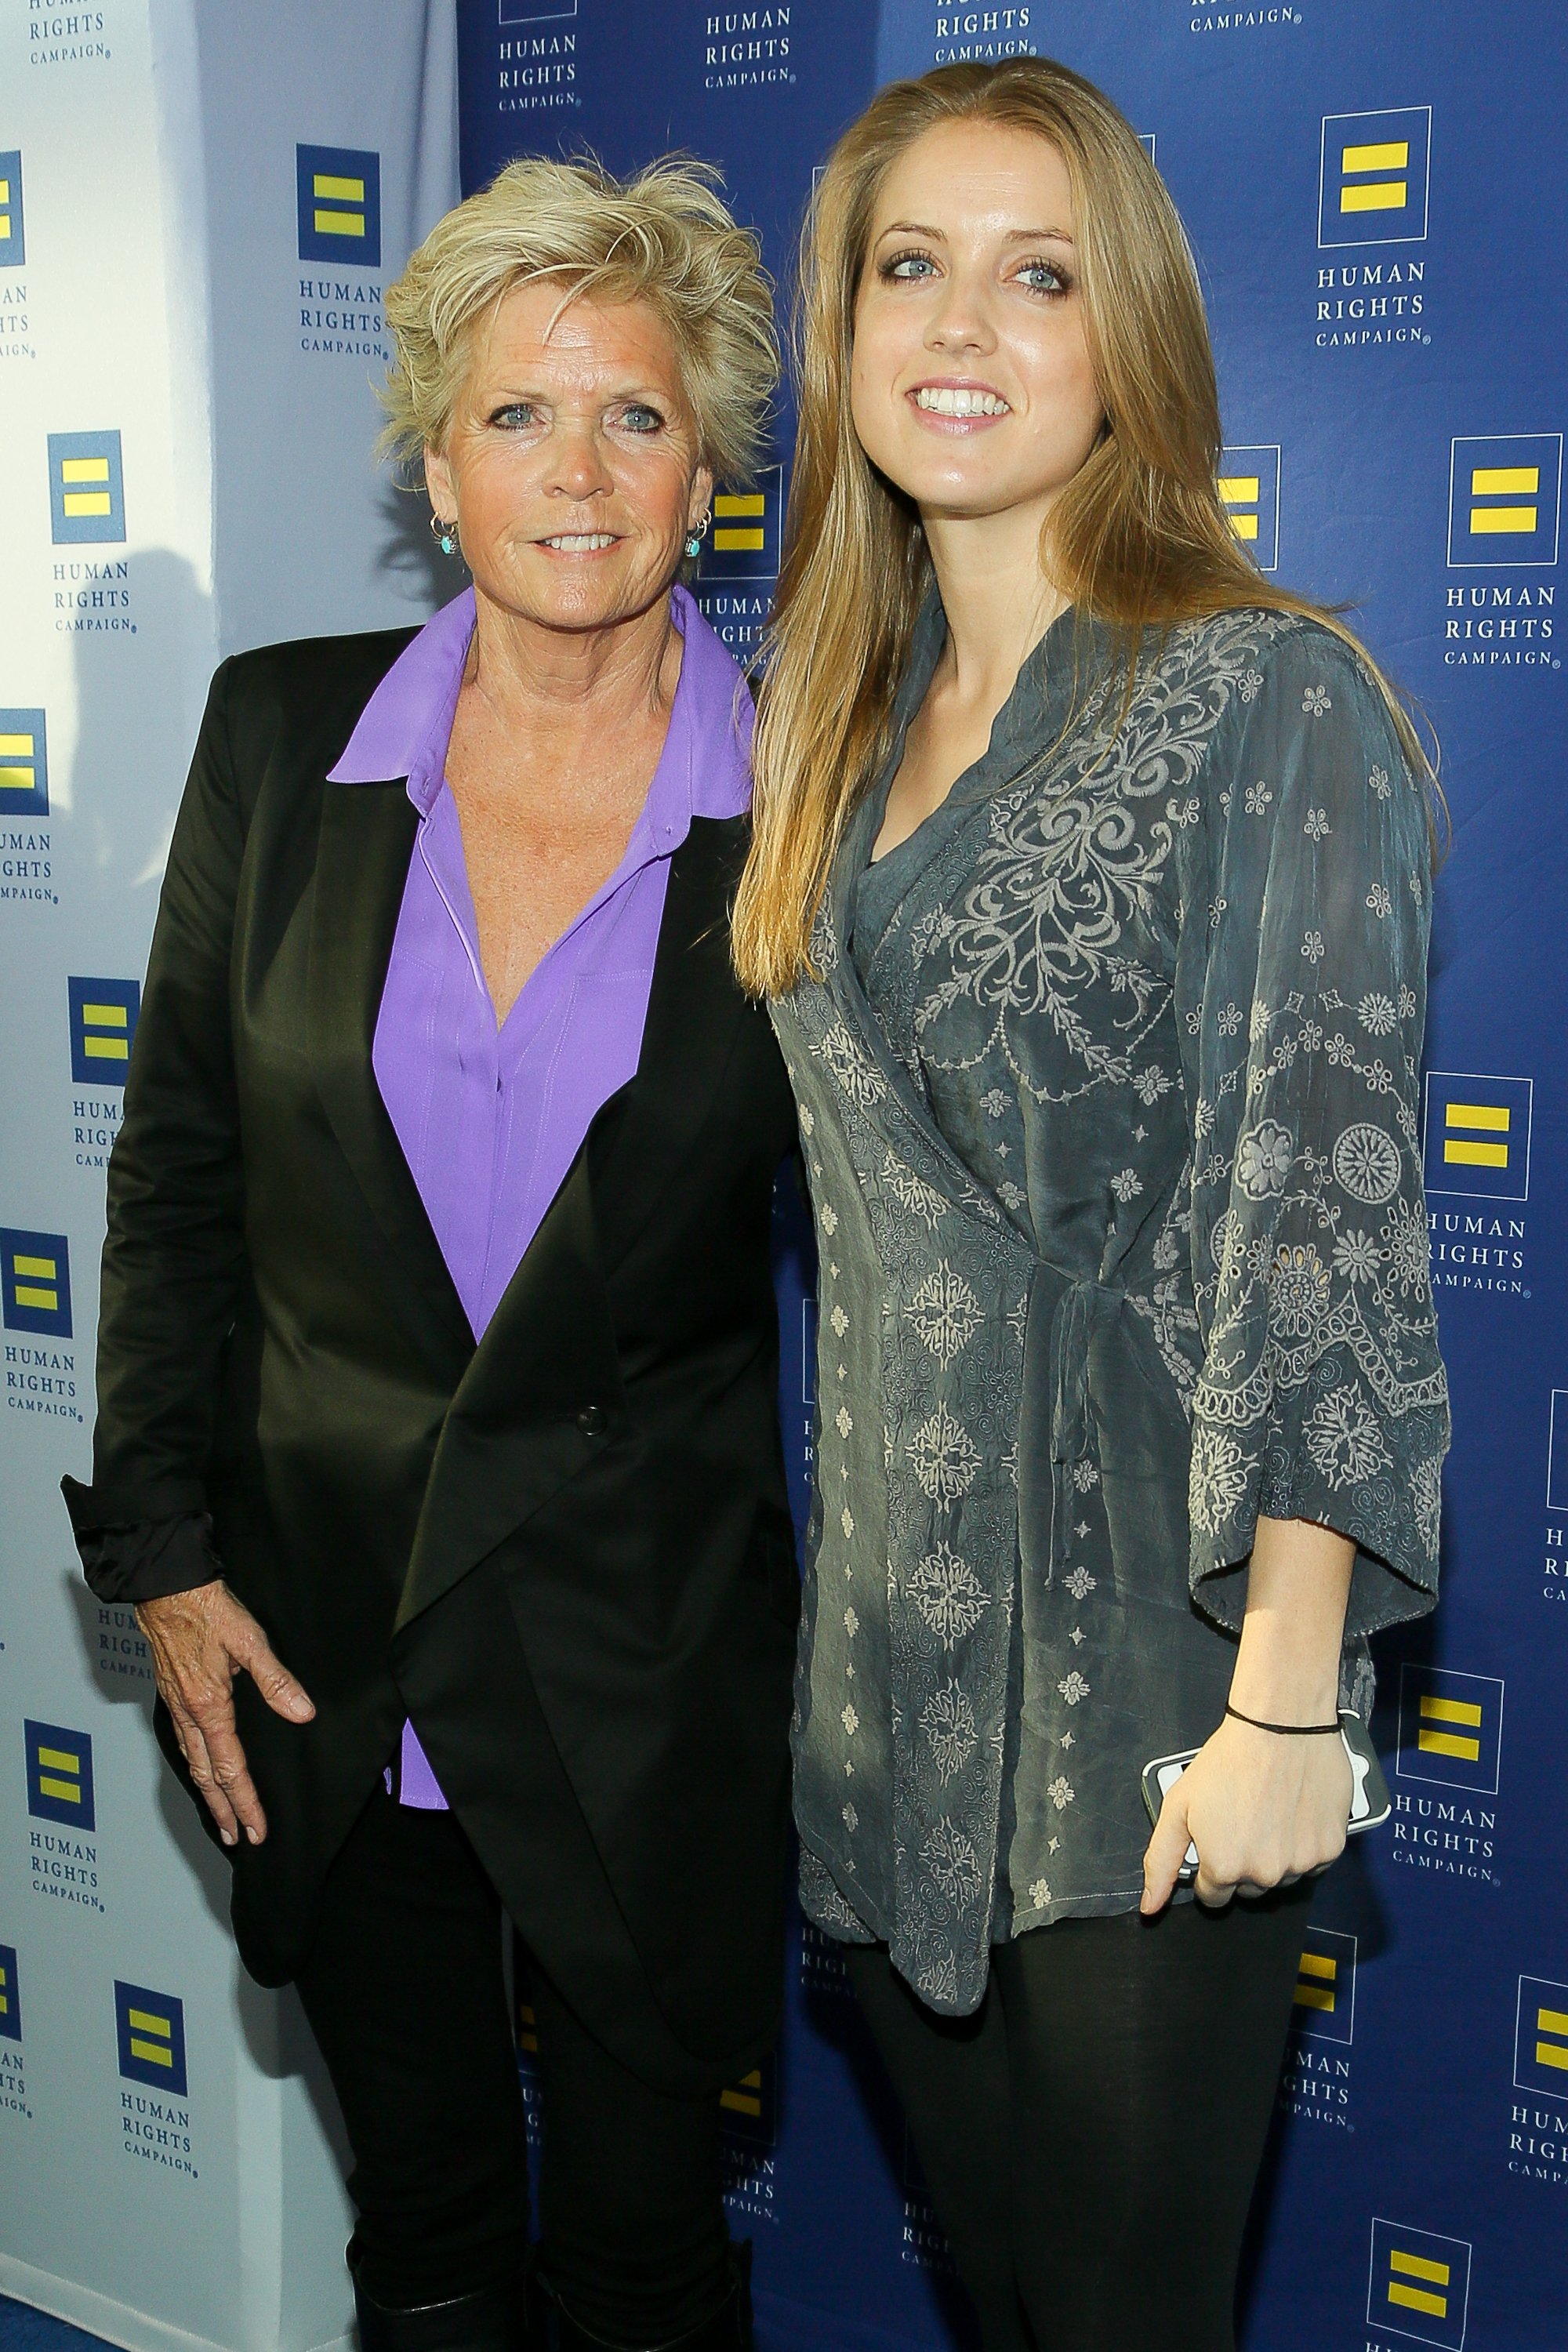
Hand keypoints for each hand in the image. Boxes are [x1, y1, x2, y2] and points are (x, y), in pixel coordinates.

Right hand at [136, 1580, 314, 1847]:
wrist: (165, 1588)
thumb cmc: (206, 1609)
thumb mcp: (249, 1641)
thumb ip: (275, 1679)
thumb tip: (301, 1712)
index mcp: (209, 1707)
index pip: (230, 1768)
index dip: (245, 1801)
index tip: (256, 1828)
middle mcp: (188, 1713)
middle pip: (206, 1774)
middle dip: (222, 1808)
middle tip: (235, 1836)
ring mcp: (176, 1703)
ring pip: (191, 1760)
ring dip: (207, 1790)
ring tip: (219, 1812)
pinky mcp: (171, 1691)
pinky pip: (182, 1739)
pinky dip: (194, 1762)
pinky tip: (200, 1762)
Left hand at [1140, 1712, 1350, 1913]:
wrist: (1279, 1726)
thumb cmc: (1228, 1760)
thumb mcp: (1177, 1807)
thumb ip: (1161, 1862)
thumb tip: (1149, 1907)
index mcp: (1225, 1868)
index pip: (1213, 1896)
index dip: (1210, 1868)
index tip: (1216, 1842)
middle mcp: (1264, 1874)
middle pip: (1248, 1889)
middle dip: (1242, 1862)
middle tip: (1242, 1821)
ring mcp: (1300, 1863)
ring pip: (1281, 1877)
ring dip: (1274, 1856)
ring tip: (1269, 1813)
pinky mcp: (1330, 1849)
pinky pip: (1313, 1862)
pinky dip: (1304, 1845)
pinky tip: (1293, 1813)